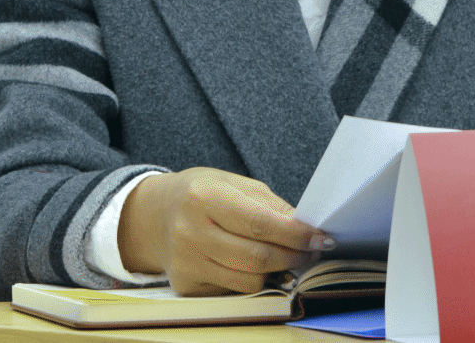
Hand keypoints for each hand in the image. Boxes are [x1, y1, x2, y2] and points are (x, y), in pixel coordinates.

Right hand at [117, 167, 334, 294]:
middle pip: (257, 257)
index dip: (295, 235)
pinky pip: (234, 290)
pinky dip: (253, 281)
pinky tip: (257, 267)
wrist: (154, 215)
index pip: (260, 223)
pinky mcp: (186, 285)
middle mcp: (190, 231)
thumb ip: (270, 205)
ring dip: (278, 272)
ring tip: (288, 258)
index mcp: (204, 197)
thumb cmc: (201, 194)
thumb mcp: (233, 184)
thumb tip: (305, 228)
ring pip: (249, 281)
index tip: (321, 239)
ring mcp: (186, 262)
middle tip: (312, 252)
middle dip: (293, 256)